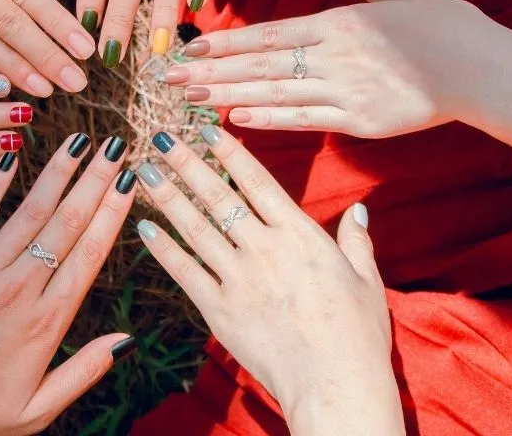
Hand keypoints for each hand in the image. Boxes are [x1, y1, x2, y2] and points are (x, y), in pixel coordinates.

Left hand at [0, 137, 137, 435]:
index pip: (89, 255)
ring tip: (81, 141)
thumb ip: (84, 371)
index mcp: (45, 324)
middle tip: (116, 146)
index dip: (113, 214)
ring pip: (28, 212)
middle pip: (67, 224)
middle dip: (96, 181)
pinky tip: (14, 157)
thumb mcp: (36, 409)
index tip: (131, 183)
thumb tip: (127, 341)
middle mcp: (18, 290)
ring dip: (58, 173)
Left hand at [134, 127, 403, 434]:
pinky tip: (145, 229)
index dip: (229, 152)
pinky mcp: (220, 310)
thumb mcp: (366, 279)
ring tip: (145, 171)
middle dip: (188, 163)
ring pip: (195, 227)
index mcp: (300, 235)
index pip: (257, 181)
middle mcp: (264, 248)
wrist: (335, 382)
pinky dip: (163, 249)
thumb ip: (357, 241)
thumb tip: (358, 211)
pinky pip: (185, 272)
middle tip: (162, 136)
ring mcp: (239, 278)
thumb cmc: (357, 334)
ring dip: (167, 196)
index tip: (207, 129)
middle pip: (218, 196)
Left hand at [165, 0, 511, 137]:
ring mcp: (346, 91)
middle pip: (260, 65)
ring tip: (188, 102)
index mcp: (340, 23)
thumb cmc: (449, 26)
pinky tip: (236, 120)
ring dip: (227, 98)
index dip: (223, 44)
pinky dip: (269, 120)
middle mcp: (335, 56)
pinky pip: (305, 120)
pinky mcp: (360, 121)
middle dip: (209, 73)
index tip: (187, 48)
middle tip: (165, 80)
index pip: (268, 34)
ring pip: (274, 95)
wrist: (485, 70)